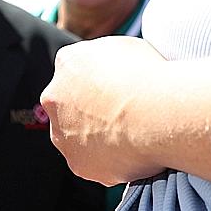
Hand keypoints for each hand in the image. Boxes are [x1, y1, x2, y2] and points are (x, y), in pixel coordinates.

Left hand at [41, 36, 168, 184]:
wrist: (156, 115)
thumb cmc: (150, 77)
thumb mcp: (127, 47)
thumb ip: (108, 57)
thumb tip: (112, 66)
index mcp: (67, 63)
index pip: (77, 71)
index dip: (101, 81)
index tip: (120, 88)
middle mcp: (55, 98)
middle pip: (70, 105)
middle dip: (92, 110)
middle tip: (125, 113)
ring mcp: (63, 135)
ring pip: (77, 137)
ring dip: (98, 137)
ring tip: (134, 135)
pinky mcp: (78, 164)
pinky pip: (94, 163)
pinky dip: (111, 160)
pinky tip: (134, 152)